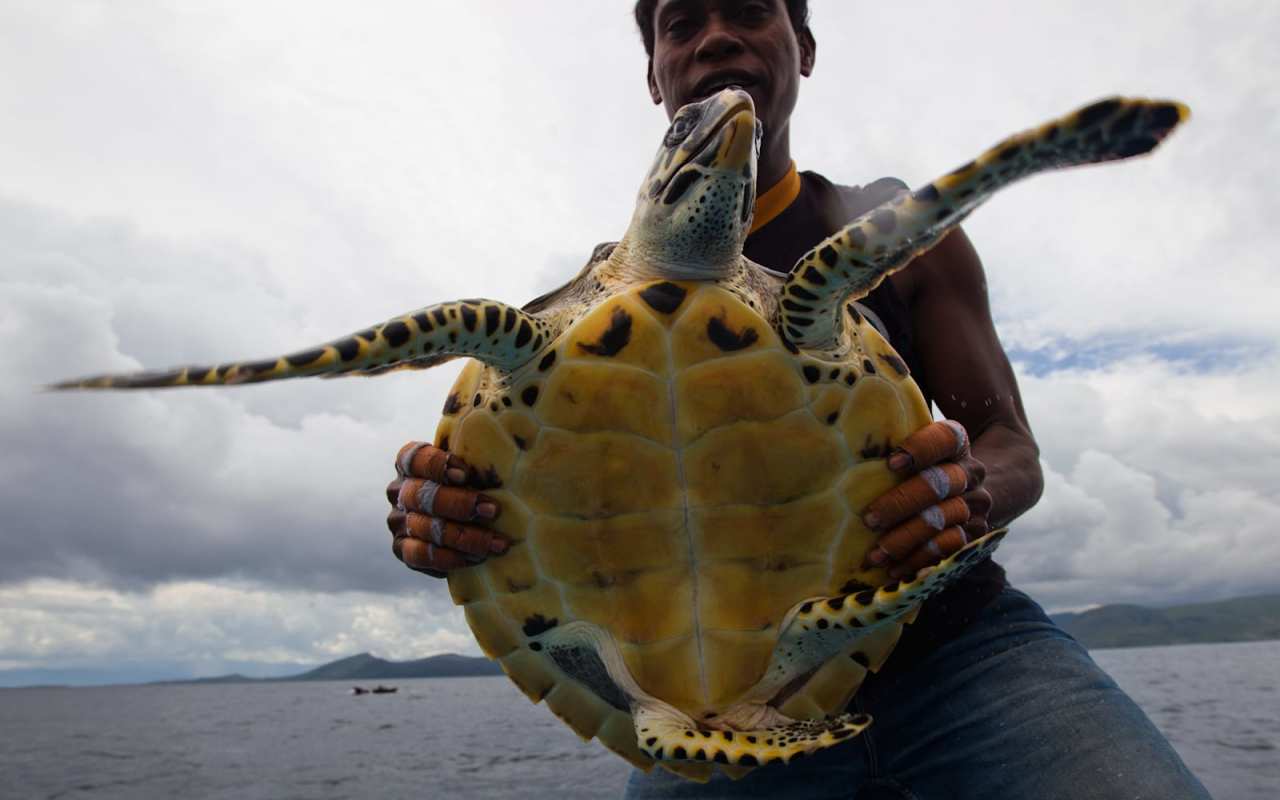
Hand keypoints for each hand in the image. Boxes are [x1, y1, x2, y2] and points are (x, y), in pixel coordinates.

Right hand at [386, 442, 506, 576]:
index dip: (437, 465)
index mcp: (411, 462)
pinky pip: (420, 556)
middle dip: (460, 504)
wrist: (470, 524)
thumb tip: (507, 429)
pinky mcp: (402, 549)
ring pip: (425, 528)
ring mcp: (399, 521)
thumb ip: (482, 451)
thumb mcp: (477, 463)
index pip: (415, 458)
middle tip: (493, 510)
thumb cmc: (477, 484)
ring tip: (497, 543)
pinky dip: (449, 558)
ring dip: (464, 537)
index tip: (465, 474)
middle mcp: (400, 490)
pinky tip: (476, 559)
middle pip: (422, 496)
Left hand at [860, 420, 991, 580]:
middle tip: (869, 519)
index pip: (944, 439)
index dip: (920, 449)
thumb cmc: (921, 463)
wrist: (971, 488)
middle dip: (901, 504)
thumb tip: (847, 418)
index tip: (891, 462)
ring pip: (943, 520)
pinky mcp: (974, 533)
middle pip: (939, 485)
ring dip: (906, 539)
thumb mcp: (913, 443)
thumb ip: (890, 432)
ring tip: (875, 554)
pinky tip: (895, 569)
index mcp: (956, 442)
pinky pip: (950, 548)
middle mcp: (970, 471)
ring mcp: (975, 504)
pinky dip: (920, 560)